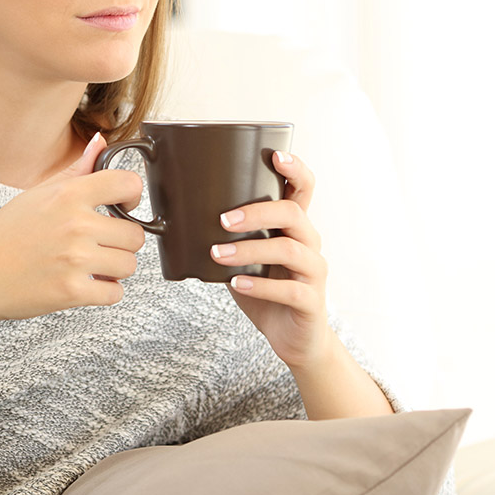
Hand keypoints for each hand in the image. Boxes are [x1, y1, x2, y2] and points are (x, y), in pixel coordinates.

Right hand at [0, 133, 146, 325]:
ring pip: (129, 265)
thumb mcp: (39, 193)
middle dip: (122, 242)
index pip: (128, 184)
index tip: (125, 206)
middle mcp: (75, 225)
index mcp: (69, 195)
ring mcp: (75, 260)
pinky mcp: (72, 292)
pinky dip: (105, 292)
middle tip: (100, 244)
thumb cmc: (5, 233)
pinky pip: (115, 294)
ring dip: (114, 269)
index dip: (133, 196)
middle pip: (136, 235)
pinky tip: (86, 283)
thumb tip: (101, 142)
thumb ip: (77, 169)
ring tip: (92, 265)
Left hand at [211, 150, 335, 370]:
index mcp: (296, 227)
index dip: (295, 168)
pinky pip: (289, 289)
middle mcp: (310, 243)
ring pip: (289, 249)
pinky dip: (260, 285)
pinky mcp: (310, 301)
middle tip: (222, 220)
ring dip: (248, 249)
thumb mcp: (247, 257)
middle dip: (256, 212)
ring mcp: (313, 272)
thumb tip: (180, 214)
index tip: (276, 156)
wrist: (293, 338)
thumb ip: (229, 237)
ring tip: (217, 254)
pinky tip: (237, 282)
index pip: (304, 188)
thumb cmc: (267, 290)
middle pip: (293, 213)